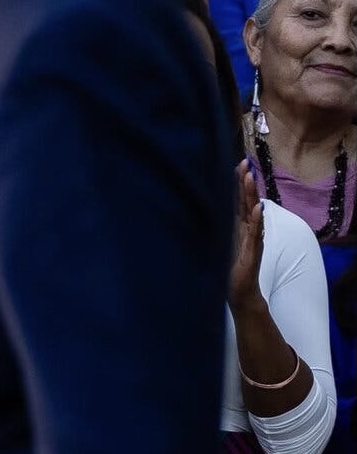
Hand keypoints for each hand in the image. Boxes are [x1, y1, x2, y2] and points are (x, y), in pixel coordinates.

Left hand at [229, 160, 265, 313]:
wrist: (240, 290)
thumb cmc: (227, 266)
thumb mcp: (216, 242)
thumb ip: (214, 227)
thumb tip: (193, 211)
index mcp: (237, 225)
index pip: (238, 199)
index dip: (237, 182)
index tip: (236, 163)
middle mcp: (247, 228)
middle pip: (246, 200)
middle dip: (245, 181)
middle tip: (245, 162)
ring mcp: (252, 238)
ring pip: (253, 212)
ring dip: (252, 194)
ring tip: (251, 177)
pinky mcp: (254, 251)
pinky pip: (256, 233)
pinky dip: (258, 220)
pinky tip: (259, 208)